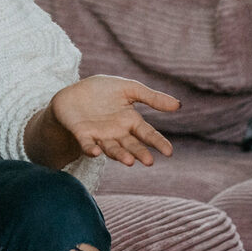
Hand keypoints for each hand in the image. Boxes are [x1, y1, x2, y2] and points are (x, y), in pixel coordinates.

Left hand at [51, 75, 178, 165]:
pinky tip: (96, 152)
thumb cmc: (103, 91)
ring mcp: (100, 136)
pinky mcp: (82, 134)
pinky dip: (91, 149)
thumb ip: (151, 97)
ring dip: (120, 155)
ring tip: (129, 161)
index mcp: (130, 121)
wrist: (73, 93)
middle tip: (149, 161)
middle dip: (139, 153)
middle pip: (131, 145)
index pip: (148, 134)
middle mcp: (117, 132)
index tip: (169, 152)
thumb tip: (179, 105)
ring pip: (112, 149)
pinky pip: (88, 144)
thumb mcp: (129, 89)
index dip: (158, 142)